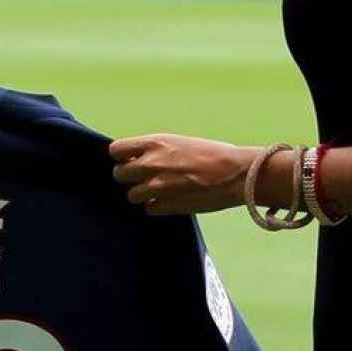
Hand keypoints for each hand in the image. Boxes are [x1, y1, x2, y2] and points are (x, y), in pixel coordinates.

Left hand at [110, 135, 261, 215]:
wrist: (235, 173)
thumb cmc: (212, 154)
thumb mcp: (179, 142)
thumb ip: (156, 151)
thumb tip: (138, 158)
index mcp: (154, 143)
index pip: (115, 150)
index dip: (122, 156)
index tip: (130, 159)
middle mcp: (150, 164)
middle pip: (119, 174)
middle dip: (129, 176)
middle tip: (144, 176)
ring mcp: (156, 187)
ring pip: (132, 195)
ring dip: (142, 193)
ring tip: (161, 189)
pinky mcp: (166, 206)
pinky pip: (149, 208)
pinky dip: (157, 206)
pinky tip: (172, 199)